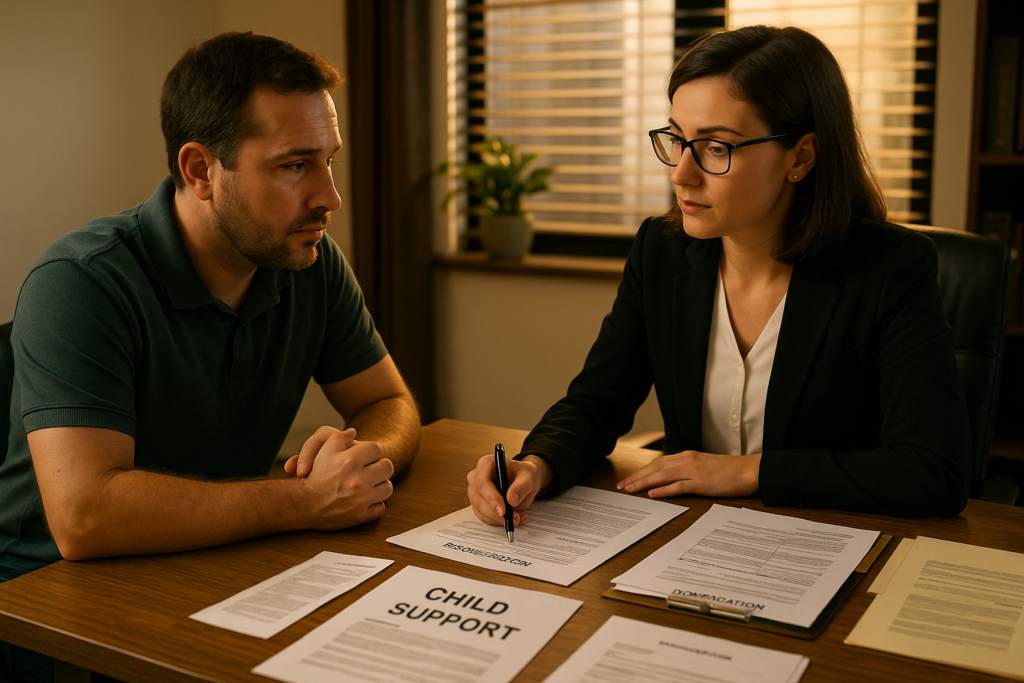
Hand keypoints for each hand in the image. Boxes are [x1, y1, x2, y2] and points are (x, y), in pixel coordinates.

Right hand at [298, 427, 394, 528]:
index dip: (371, 452)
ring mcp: (361, 499)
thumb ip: (340, 437)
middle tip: (369, 470)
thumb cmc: (315, 475)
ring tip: (368, 484)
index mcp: (351, 460)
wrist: (302, 504)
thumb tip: (353, 432)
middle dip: (379, 467)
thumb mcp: (324, 451)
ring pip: (387, 488)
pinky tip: (363, 500)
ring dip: (379, 486)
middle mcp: (358, 480)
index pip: (377, 449)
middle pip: (387, 467)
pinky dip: (374, 504)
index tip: (365, 457)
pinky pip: (381, 507)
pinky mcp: (360, 515)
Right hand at [466, 454, 551, 526]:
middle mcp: (476, 477)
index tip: (503, 511)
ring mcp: (474, 492)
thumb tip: (511, 500)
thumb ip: (522, 487)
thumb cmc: (523, 474)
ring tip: (519, 517)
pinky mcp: (478, 504)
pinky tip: (513, 518)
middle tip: (516, 518)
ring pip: (481, 511)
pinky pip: (485, 517)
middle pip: (479, 499)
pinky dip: (499, 522)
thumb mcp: (528, 477)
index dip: (491, 498)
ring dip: (500, 519)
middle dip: (497, 513)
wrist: (523, 480)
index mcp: (486, 464)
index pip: (482, 483)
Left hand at [617, 451, 760, 497]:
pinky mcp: (701, 482)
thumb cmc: (727, 471)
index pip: (657, 463)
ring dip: (644, 483)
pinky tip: (652, 494)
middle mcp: (686, 460)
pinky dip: (663, 490)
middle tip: (622, 486)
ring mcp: (693, 471)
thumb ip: (686, 469)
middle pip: (655, 468)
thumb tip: (670, 478)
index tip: (629, 479)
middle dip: (636, 477)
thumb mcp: (702, 465)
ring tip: (630, 489)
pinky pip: (678, 486)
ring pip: (662, 475)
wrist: (748, 470)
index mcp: (686, 456)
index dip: (641, 471)